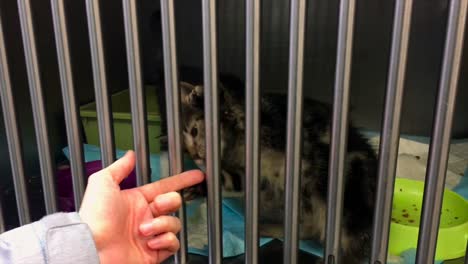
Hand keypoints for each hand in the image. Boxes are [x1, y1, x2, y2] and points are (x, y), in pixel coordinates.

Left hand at [79, 151, 203, 263]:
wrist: (92, 247)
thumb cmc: (94, 217)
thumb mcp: (102, 183)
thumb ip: (119, 167)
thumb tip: (129, 155)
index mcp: (136, 201)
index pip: (165, 187)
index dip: (182, 180)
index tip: (197, 175)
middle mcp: (145, 217)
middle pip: (173, 203)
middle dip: (169, 202)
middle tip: (156, 206)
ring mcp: (150, 235)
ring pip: (174, 223)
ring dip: (162, 224)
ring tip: (144, 230)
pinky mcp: (153, 253)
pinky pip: (173, 243)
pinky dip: (165, 240)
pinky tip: (151, 241)